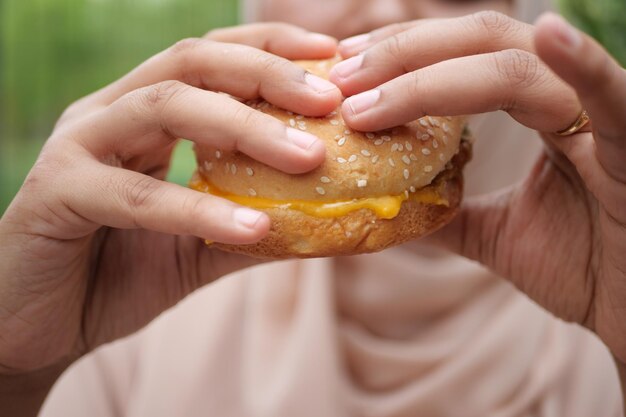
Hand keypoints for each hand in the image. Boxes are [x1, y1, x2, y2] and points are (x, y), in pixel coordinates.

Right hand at [0, 22, 340, 390]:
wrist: (37, 327)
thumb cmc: (116, 276)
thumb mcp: (199, 247)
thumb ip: (253, 227)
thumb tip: (326, 223)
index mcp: (142, 114)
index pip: (212, 58)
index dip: (272, 50)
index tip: (332, 59)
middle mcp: (109, 113)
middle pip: (192, 62)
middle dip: (267, 74)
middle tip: (329, 99)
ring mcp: (78, 146)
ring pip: (167, 108)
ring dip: (245, 127)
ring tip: (308, 156)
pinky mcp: (56, 193)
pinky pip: (136, 194)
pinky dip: (199, 209)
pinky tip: (253, 228)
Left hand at [330, 12, 625, 361]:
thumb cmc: (587, 269)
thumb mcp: (498, 235)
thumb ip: (451, 213)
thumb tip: (391, 206)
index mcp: (541, 112)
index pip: (466, 60)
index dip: (405, 56)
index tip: (346, 69)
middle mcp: (569, 101)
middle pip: (482, 44)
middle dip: (403, 56)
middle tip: (341, 77)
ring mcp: (605, 118)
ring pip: (519, 67)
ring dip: (434, 74)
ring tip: (369, 90)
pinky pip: (613, 95)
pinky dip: (584, 63)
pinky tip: (550, 33)